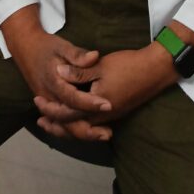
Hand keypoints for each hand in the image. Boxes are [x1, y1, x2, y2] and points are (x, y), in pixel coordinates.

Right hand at [0, 5, 112, 137]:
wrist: (25, 48)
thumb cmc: (46, 46)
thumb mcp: (62, 46)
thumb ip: (77, 54)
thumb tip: (95, 57)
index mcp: (54, 81)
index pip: (73, 98)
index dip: (91, 103)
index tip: (108, 105)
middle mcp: (49, 96)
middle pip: (68, 119)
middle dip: (88, 129)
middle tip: (108, 133)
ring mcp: (46, 103)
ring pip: (63, 125)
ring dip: (82, 133)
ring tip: (102, 135)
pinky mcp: (47, 105)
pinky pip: (59, 122)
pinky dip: (72, 130)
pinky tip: (88, 133)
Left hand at [34, 44, 177, 140]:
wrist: (156, 70)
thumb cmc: (128, 66)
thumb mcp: (100, 66)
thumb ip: (78, 72)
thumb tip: (58, 72)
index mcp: (95, 106)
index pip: (66, 113)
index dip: (50, 109)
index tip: (37, 101)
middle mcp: (103, 116)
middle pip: (74, 127)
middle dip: (56, 125)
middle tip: (41, 122)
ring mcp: (112, 115)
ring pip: (84, 127)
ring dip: (68, 125)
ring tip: (54, 123)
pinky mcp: (118, 111)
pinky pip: (94, 123)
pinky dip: (81, 122)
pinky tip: (79, 115)